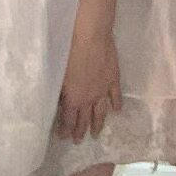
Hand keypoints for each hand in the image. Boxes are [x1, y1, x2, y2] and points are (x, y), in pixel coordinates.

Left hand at [57, 30, 121, 144]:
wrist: (91, 35)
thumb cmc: (69, 50)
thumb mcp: (58, 73)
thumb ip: (60, 91)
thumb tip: (59, 101)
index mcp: (73, 97)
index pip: (68, 119)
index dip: (65, 130)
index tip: (63, 137)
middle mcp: (89, 98)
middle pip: (84, 119)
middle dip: (80, 131)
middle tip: (78, 141)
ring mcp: (103, 90)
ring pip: (101, 112)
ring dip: (98, 124)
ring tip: (96, 133)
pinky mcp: (113, 78)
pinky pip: (116, 96)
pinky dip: (116, 104)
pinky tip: (117, 110)